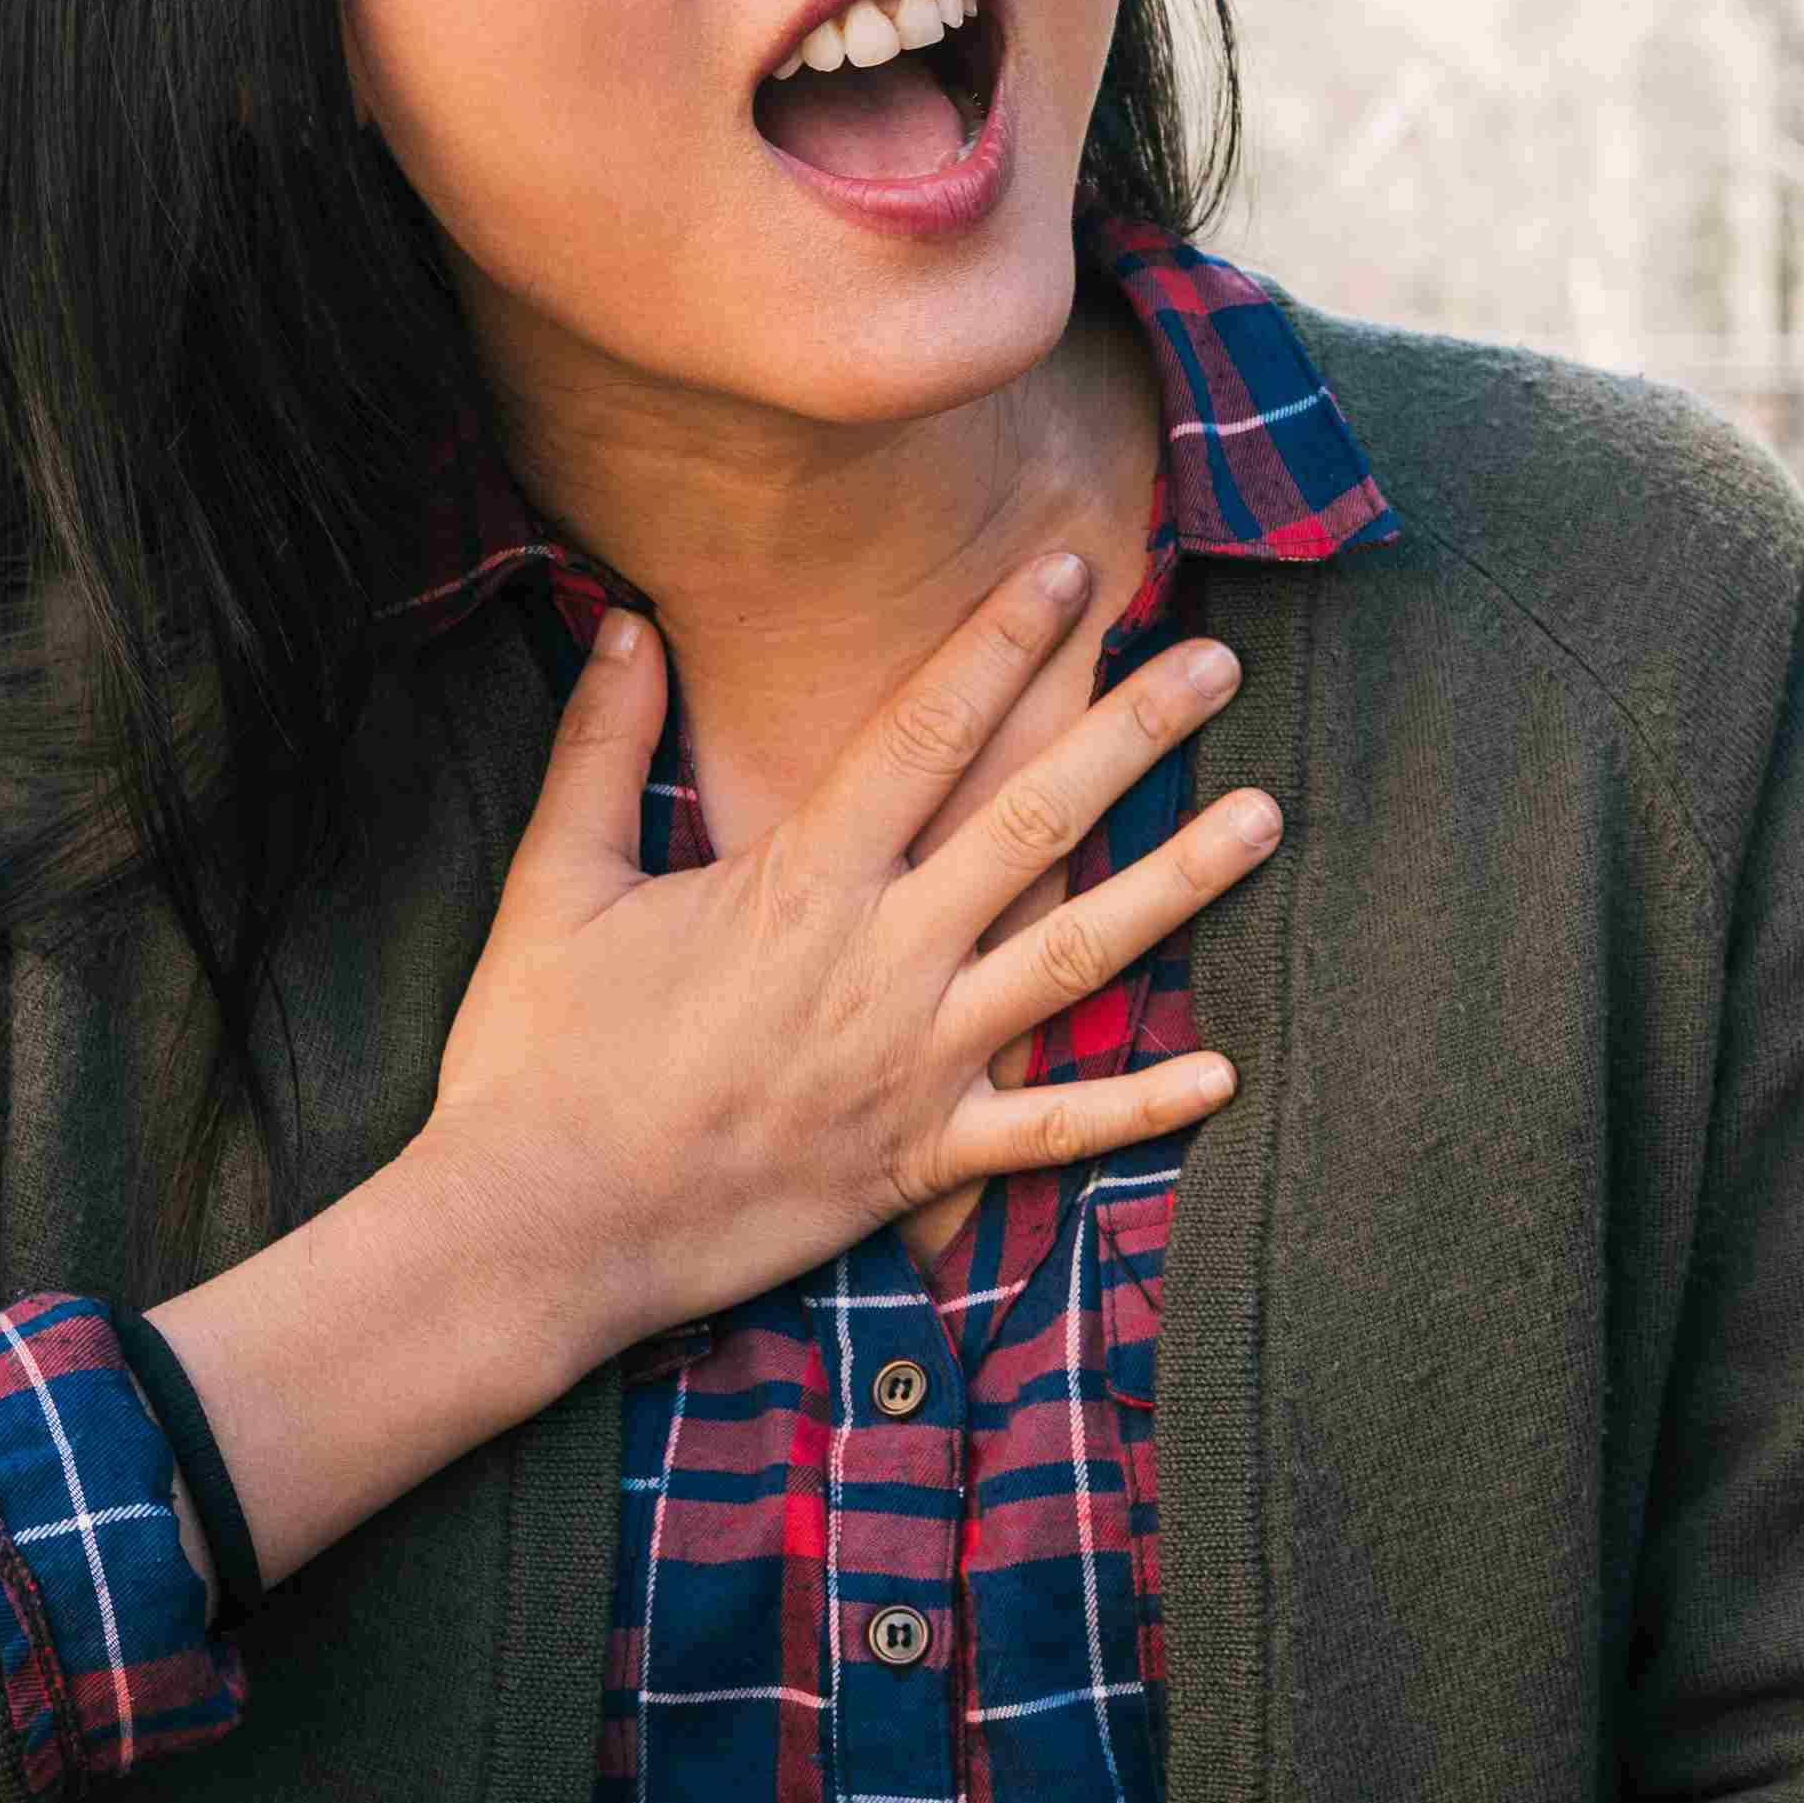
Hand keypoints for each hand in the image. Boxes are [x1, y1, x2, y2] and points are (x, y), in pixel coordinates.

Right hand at [416, 549, 1280, 1375]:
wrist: (536, 1233)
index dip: (1001, 642)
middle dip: (1132, 732)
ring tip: (1267, 817)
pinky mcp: (920, 1159)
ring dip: (1178, 885)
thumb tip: (626, 625)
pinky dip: (1139, 1107)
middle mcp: (879, 961)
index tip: (1074, 569)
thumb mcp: (553, 885)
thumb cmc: (536, 1058)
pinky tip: (1224, 1070)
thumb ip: (601, 749)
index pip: (923, 731)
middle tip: (1219, 660)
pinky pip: (1052, 1133)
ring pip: (1076, 956)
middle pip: (1033, 821)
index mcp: (798, 884)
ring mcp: (914, 1062)